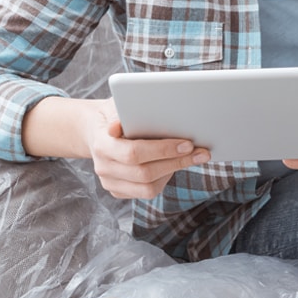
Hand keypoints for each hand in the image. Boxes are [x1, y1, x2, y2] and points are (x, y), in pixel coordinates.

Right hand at [86, 99, 210, 198]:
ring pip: (148, 188)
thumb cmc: (114, 114)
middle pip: (144, 173)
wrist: (97, 130)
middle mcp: (103, 167)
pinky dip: (165, 179)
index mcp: (101, 145)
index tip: (188, 144)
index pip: (134, 153)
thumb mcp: (116, 105)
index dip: (163, 150)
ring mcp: (110, 182)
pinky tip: (175, 164)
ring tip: (192, 158)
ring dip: (174, 171)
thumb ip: (122, 113)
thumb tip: (120, 124)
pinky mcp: (119, 191)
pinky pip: (147, 192)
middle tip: (201, 152)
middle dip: (177, 162)